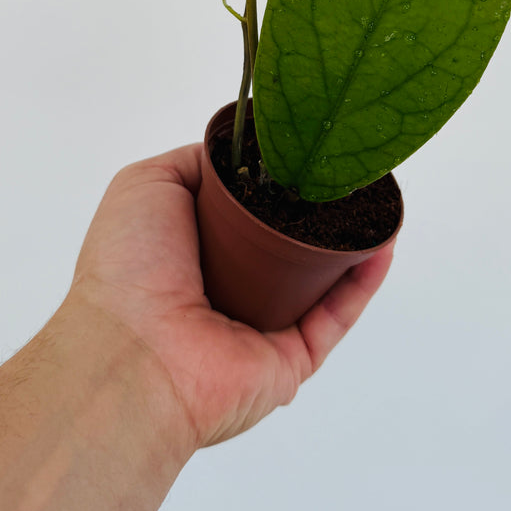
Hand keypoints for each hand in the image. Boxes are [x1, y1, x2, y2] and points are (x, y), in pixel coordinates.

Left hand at [70, 145, 393, 456]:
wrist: (132, 354)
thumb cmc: (127, 269)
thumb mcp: (147, 185)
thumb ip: (197, 164)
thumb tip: (240, 158)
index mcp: (194, 252)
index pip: (247, 213)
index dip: (276, 182)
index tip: (306, 150)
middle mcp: (229, 290)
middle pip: (288, 244)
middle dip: (318, 210)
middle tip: (348, 173)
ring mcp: (262, 327)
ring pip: (320, 280)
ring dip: (351, 244)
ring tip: (378, 203)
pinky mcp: (292, 359)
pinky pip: (336, 317)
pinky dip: (362, 282)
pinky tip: (383, 243)